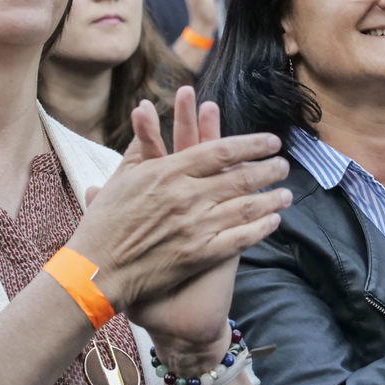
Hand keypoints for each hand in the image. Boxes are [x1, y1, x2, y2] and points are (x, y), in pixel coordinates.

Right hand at [69, 87, 290, 355]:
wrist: (97, 271)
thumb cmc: (104, 224)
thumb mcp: (119, 178)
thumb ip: (139, 148)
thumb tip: (146, 113)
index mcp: (168, 172)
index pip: (220, 151)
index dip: (250, 145)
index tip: (271, 141)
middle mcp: (186, 196)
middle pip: (239, 177)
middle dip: (268, 170)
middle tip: (285, 165)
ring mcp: (195, 226)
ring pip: (245, 207)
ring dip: (271, 198)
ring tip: (288, 193)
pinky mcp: (199, 255)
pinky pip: (239, 238)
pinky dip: (260, 228)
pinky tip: (273, 222)